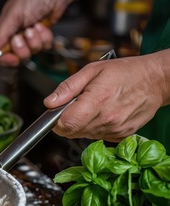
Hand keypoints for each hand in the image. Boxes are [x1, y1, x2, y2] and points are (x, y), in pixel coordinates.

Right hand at [0, 0, 81, 65]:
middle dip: (22, 49)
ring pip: (32, 53)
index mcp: (4, 30)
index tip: (11, 58)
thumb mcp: (14, 14)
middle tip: (23, 35)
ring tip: (35, 26)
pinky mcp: (43, 36)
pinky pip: (44, 47)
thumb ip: (1, 34)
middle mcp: (15, 35)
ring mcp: (29, 37)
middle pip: (16, 57)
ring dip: (35, 40)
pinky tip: (44, 26)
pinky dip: (45, 37)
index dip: (4, 59)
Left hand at [44, 49, 169, 141]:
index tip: (58, 111)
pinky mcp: (120, 136)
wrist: (156, 81)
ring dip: (81, 124)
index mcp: (97, 101)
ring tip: (93, 106)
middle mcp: (106, 119)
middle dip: (67, 120)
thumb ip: (67, 87)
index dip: (56, 120)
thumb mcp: (92, 70)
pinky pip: (96, 136)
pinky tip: (102, 113)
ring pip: (83, 135)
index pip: (66, 124)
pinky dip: (94, 127)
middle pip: (72, 132)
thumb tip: (49, 102)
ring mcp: (115, 130)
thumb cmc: (125, 72)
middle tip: (76, 105)